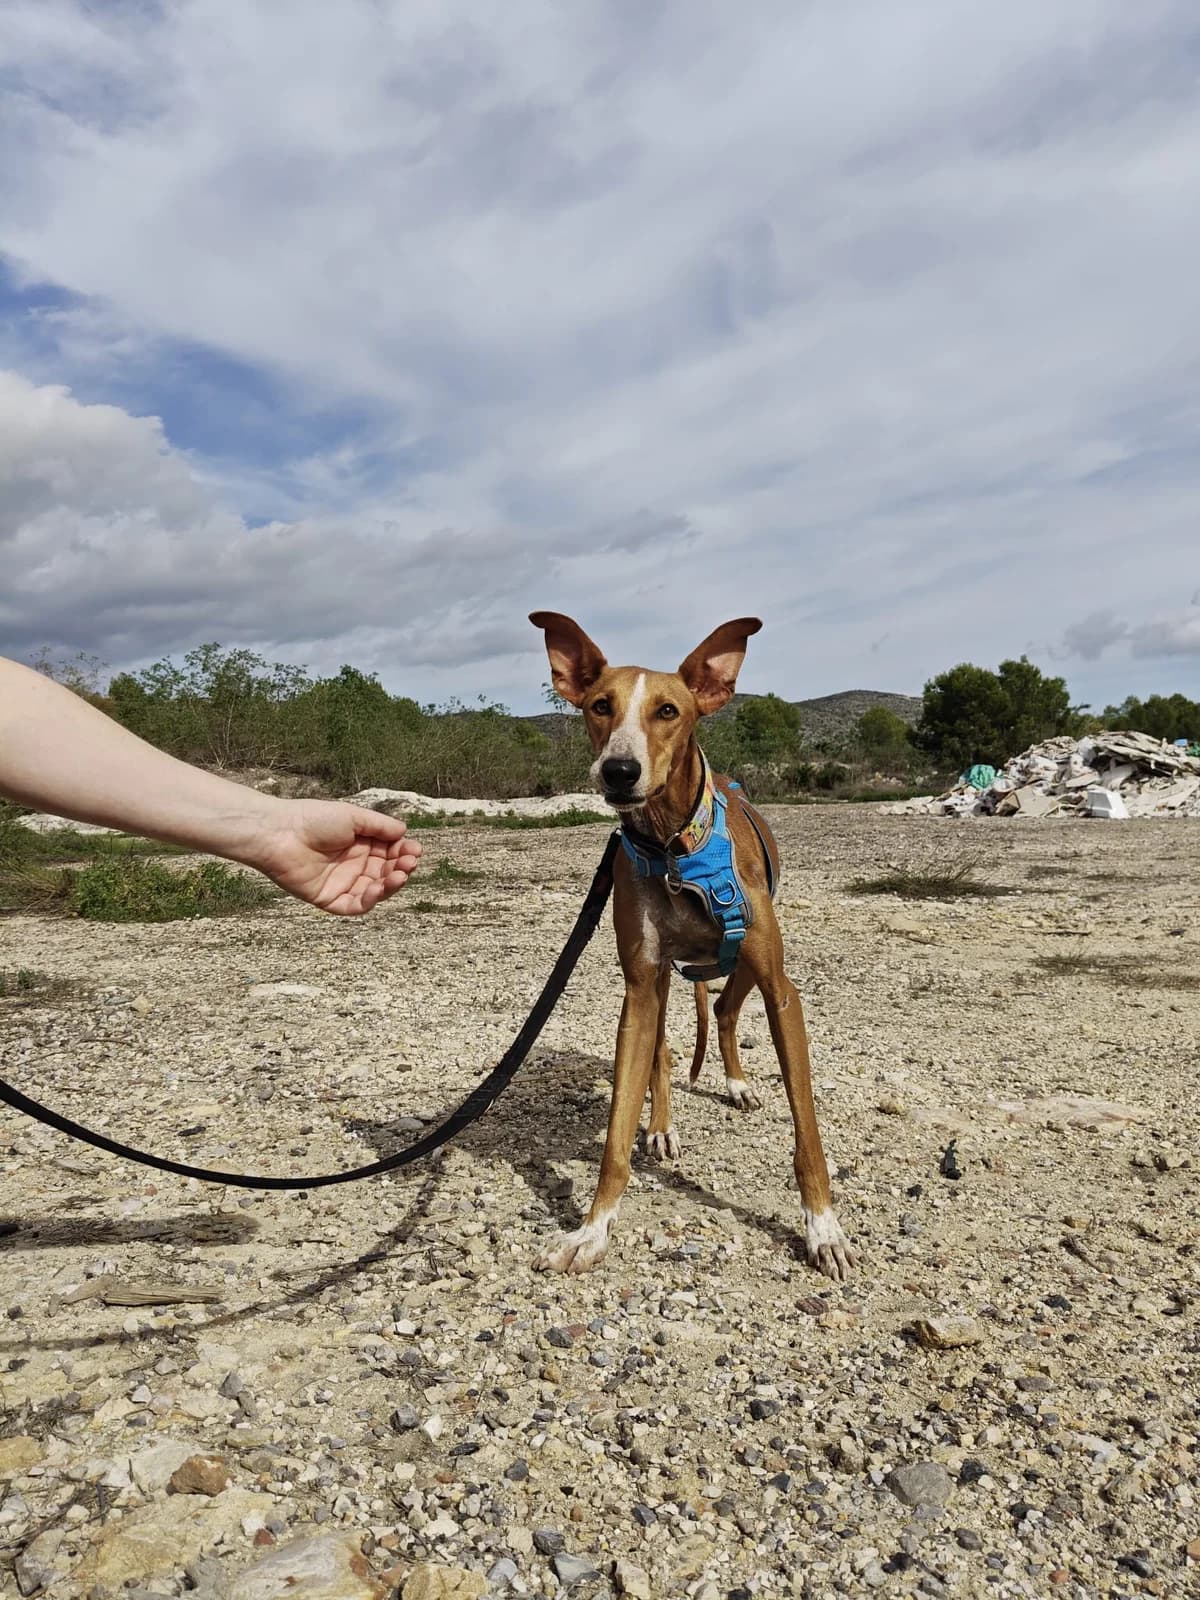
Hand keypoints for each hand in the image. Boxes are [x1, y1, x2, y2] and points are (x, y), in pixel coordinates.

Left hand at [246, 800, 421, 914]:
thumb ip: (379, 826)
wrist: (280, 833)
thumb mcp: (353, 817)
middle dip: (401, 868)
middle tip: (409, 862)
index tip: (415, 850)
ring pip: (375, 891)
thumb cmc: (314, 819)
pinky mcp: (329, 899)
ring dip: (390, 885)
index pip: (390, 853)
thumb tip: (404, 832)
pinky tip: (377, 888)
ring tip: (400, 875)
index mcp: (360, 844)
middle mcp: (353, 864)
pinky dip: (369, 900)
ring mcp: (342, 883)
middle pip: (385, 872)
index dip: (404, 853)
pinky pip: (355, 906)